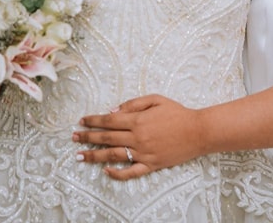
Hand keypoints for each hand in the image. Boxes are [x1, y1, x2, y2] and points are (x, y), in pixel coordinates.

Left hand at [73, 94, 204, 179]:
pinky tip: (106, 171)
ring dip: (94, 155)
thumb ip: (133, 104)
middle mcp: (138, 137)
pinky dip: (117, 173)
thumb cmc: (177, 113)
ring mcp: (144, 153)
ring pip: (113, 155)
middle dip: (87, 137)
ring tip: (80, 156)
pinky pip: (131, 172)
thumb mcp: (156, 99)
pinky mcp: (151, 165)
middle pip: (106, 137)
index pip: (108, 121)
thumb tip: (113, 112)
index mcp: (138, 120)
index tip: (81, 121)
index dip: (93, 121)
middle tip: (73, 138)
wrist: (198, 131)